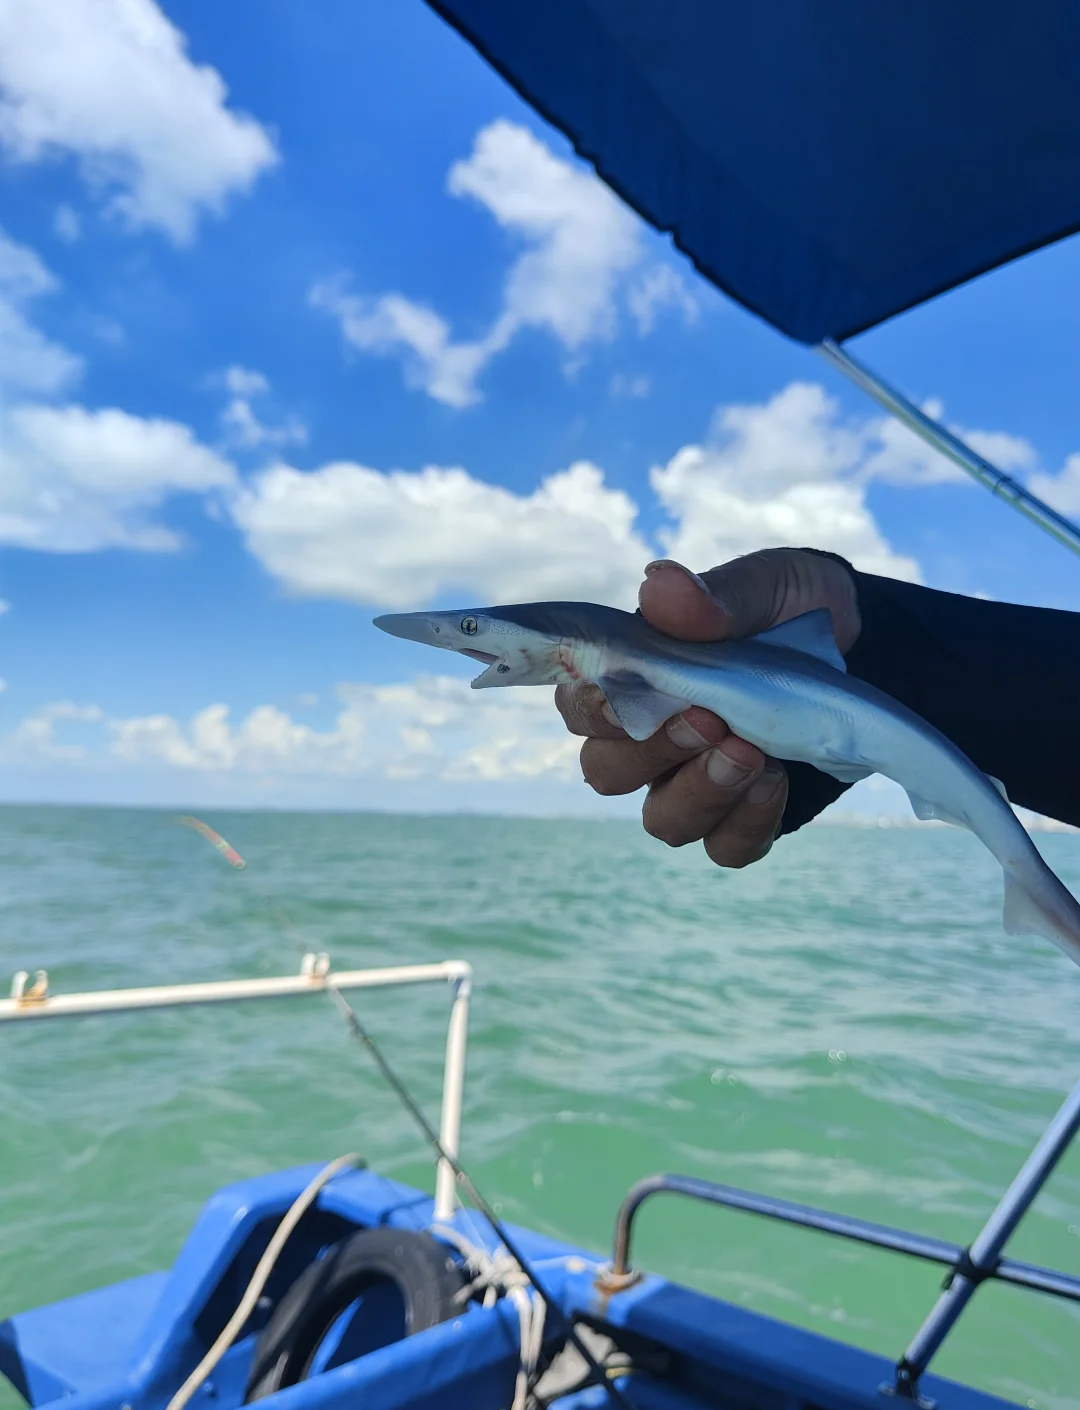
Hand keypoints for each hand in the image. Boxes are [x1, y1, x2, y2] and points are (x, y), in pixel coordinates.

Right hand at [555, 548, 859, 867]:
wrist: (865, 647)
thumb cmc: (788, 611)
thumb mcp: (764, 587)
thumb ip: (712, 597)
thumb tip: (659, 586)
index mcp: (634, 680)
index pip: (579, 708)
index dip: (594, 710)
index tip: (632, 694)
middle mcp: (650, 741)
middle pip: (608, 772)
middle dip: (652, 752)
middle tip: (709, 721)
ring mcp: (693, 785)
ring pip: (664, 819)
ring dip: (701, 793)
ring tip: (749, 755)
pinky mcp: (742, 818)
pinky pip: (726, 846)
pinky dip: (746, 822)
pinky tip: (776, 783)